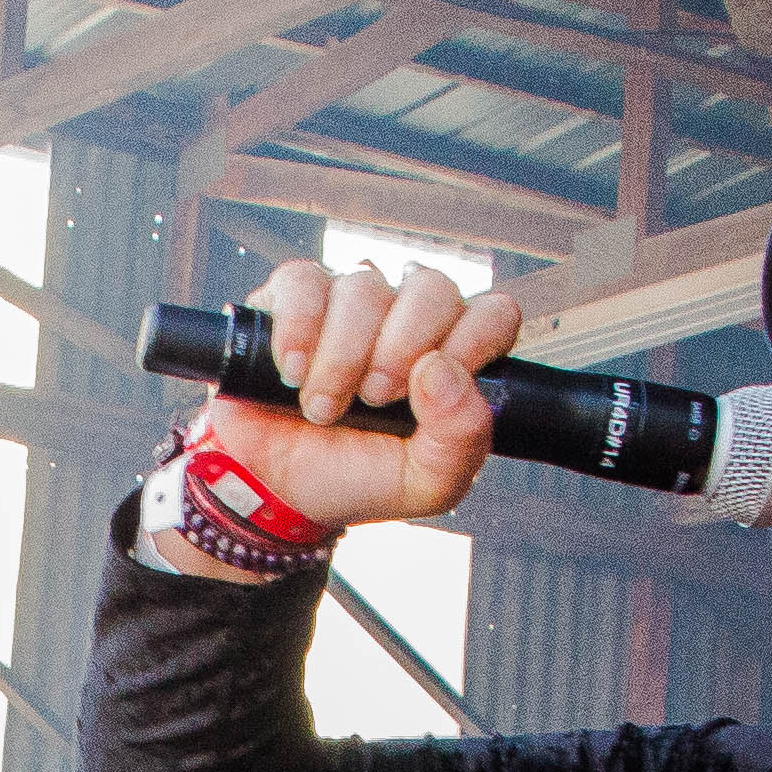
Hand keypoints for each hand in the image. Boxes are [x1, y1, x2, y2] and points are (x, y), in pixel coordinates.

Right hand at [180, 259, 526, 536]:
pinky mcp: (293, 296)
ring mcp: (351, 300)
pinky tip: (293, 372)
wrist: (279, 489)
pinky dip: (297, 330)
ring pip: (364, 285)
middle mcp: (407, 315)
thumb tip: (440, 367)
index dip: (469, 344)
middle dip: (399, 349)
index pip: (493, 313)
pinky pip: (303, 281)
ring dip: (341, 357)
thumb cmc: (358, 477)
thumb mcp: (427, 483)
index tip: (427, 394)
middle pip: (431, 288)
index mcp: (453, 354)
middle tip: (373, 400)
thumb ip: (461, 436)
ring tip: (321, 406)